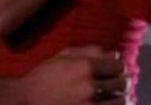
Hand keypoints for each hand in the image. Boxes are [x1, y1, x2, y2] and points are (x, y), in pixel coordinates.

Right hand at [13, 46, 129, 103]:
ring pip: (121, 101)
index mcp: (84, 67)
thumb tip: (110, 52)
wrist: (28, 100)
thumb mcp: (61, 56)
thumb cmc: (43, 78)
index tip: (115, 69)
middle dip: (122, 81)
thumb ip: (87, 51)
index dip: (118, 66)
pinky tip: (109, 103)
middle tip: (117, 82)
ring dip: (121, 97)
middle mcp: (90, 86)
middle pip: (122, 83)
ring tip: (115, 96)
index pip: (118, 65)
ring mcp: (90, 104)